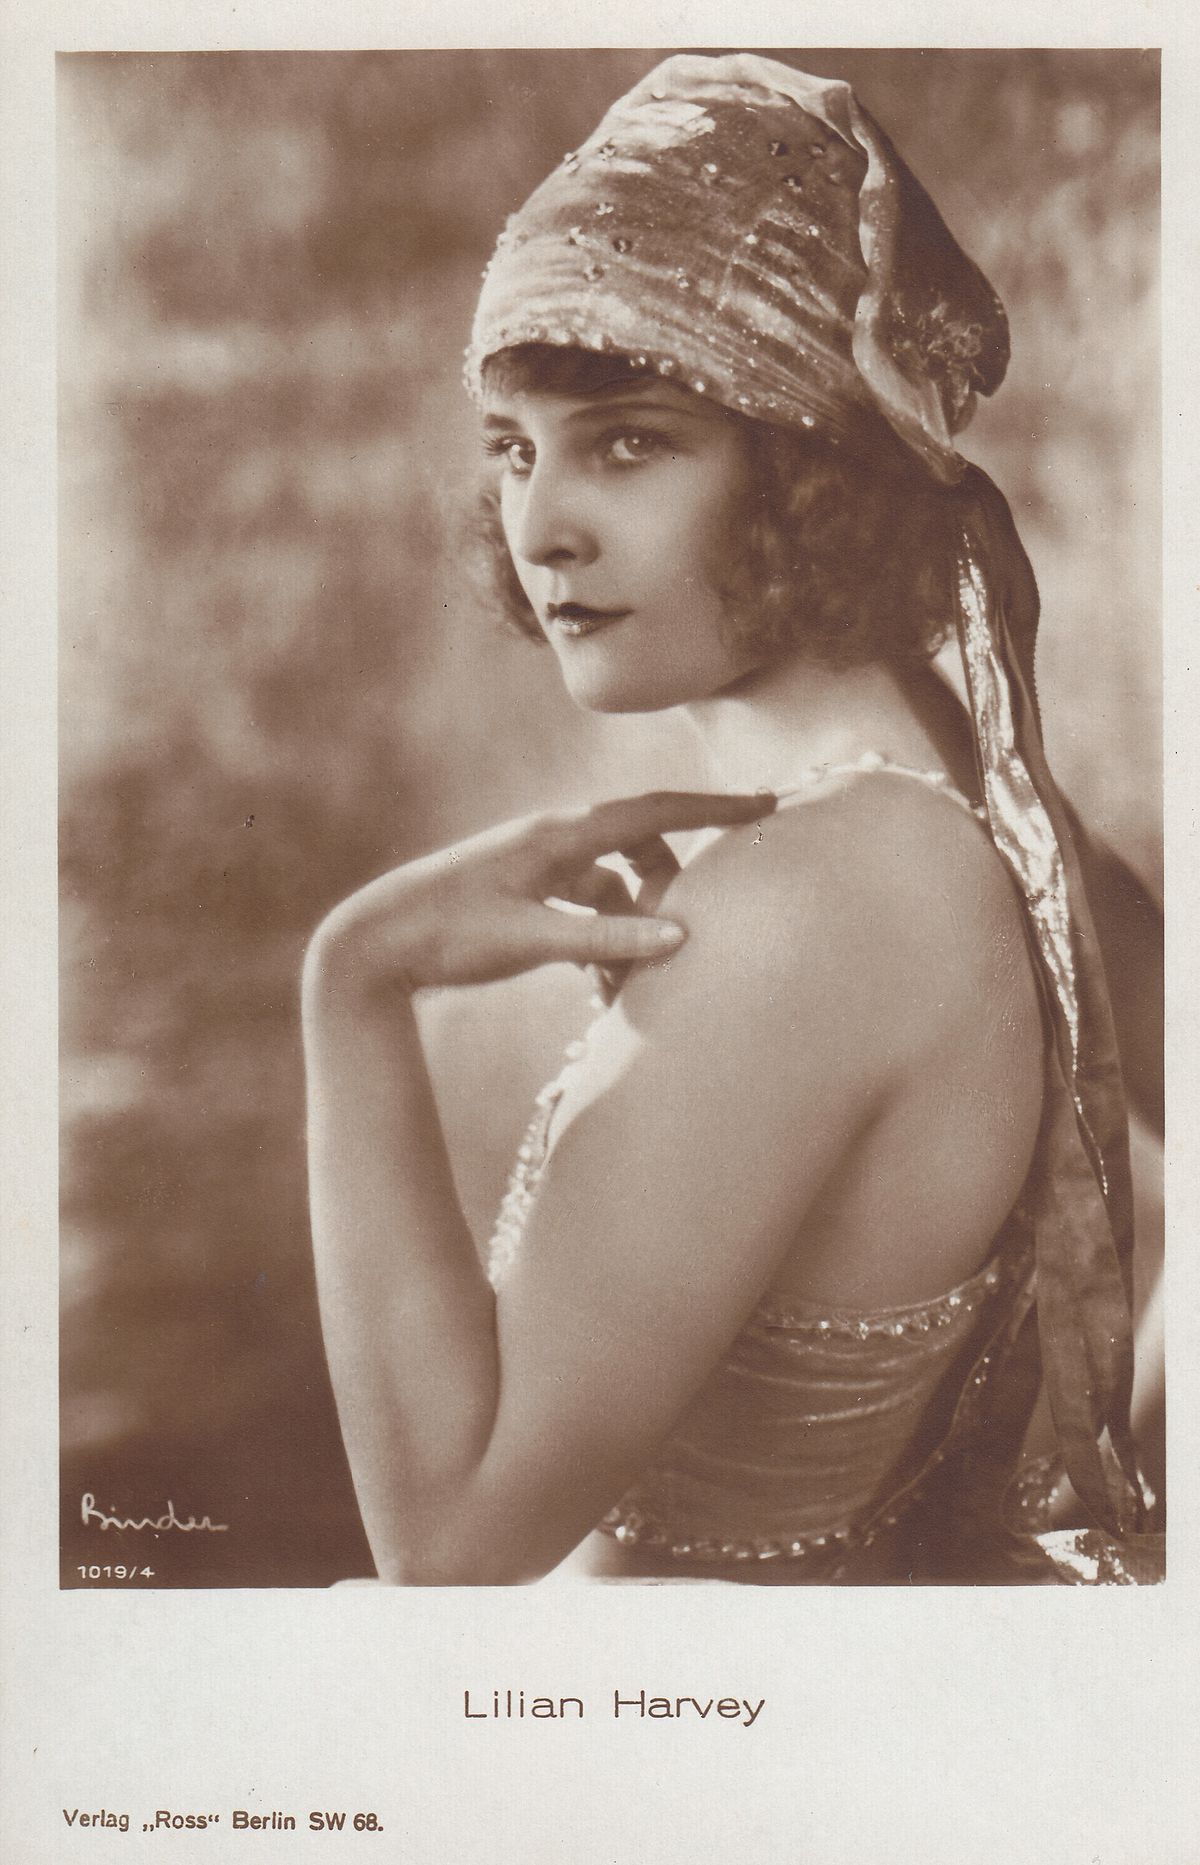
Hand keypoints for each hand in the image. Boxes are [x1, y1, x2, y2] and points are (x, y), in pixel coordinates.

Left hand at [307, 791, 773, 997]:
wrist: (373, 942)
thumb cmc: (447, 933)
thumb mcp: (531, 940)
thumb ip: (605, 939)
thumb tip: (680, 936)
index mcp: (560, 835)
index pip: (654, 811)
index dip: (714, 809)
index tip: (766, 805)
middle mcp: (554, 842)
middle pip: (641, 847)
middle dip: (675, 882)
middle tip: (702, 924)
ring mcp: (539, 869)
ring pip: (615, 888)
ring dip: (636, 927)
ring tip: (642, 981)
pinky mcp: (526, 898)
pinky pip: (587, 912)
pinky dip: (606, 943)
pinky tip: (603, 991)